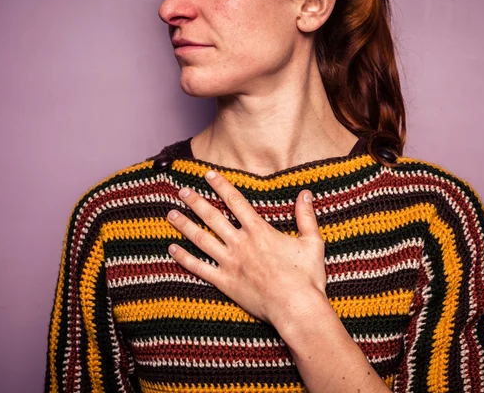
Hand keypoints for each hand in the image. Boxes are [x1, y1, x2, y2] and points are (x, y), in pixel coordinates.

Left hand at [166, 169, 326, 325]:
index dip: (221, 186)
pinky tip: (172, 249)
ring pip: (201, 239)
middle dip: (195, 201)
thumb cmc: (307, 277)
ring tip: (171, 214)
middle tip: (181, 191)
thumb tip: (306, 194)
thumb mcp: (312, 242)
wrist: (296, 308)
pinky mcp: (225, 282)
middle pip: (212, 217)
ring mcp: (230, 263)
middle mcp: (241, 243)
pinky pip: (199, 268)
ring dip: (184, 225)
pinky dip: (184, 258)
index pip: (236, 201)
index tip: (208, 175)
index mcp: (259, 231)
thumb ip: (306, 216)